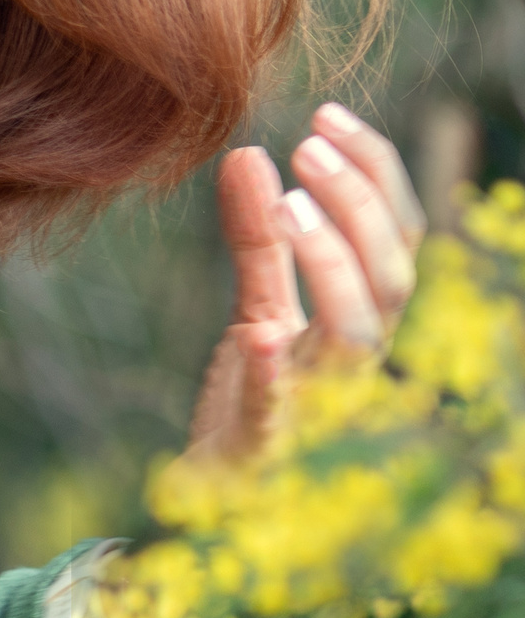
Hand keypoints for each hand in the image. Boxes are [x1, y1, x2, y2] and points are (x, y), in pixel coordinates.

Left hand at [184, 103, 425, 464]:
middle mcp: (354, 362)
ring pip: (356, 336)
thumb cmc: (258, 401)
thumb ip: (257, 239)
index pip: (397, 240)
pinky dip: (276, 376)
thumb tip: (249, 154)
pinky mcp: (267, 443)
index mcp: (360, 323)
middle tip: (308, 143)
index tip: (328, 115)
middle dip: (358, 205)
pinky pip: (282, 411)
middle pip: (390, 278)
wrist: (221, 502)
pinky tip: (260, 336)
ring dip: (332, 268)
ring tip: (289, 207)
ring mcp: (317, 404)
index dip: (375, 175)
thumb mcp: (257, 306)